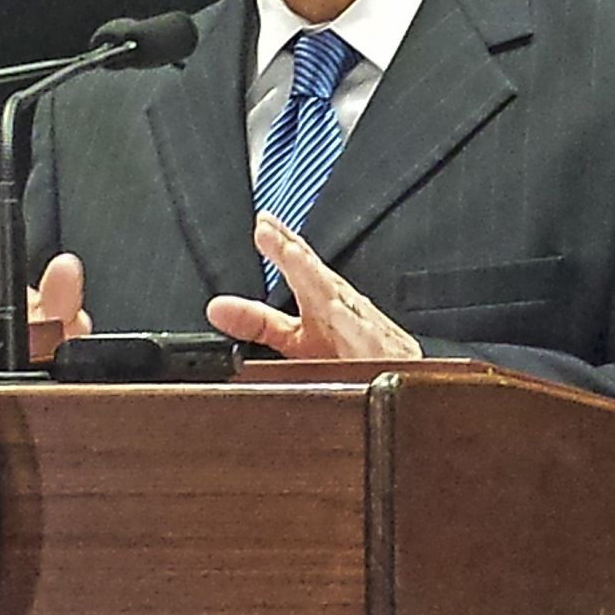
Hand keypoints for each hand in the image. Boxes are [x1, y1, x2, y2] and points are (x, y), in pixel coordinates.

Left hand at [206, 212, 419, 359]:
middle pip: (319, 277)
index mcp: (323, 302)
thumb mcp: (296, 340)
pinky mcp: (388, 356)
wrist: (399, 391)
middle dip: (295, 255)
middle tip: (268, 230)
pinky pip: (371, 340)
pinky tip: (338, 312)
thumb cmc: (349, 357)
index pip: (302, 267)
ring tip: (294, 257)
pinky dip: (356, 327)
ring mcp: (369, 331)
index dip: (282, 245)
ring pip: (343, 301)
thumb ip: (258, 323)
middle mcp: (346, 309)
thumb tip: (216, 308)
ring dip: (319, 280)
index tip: (262, 223)